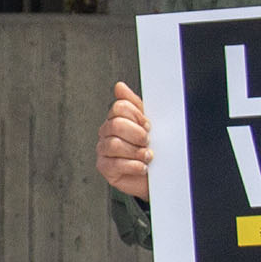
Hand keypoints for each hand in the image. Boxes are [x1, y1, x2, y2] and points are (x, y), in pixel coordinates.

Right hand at [96, 81, 152, 197]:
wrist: (157, 175)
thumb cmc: (151, 147)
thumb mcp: (147, 123)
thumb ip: (134, 104)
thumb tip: (119, 86)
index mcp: (116, 118)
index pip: (119, 107)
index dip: (137, 116)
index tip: (148, 125)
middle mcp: (106, 132)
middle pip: (116, 125)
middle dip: (137, 134)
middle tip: (147, 141)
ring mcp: (103, 150)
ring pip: (114, 144)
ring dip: (136, 152)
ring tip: (147, 156)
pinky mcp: (104, 168)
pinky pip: (115, 164)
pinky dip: (133, 166)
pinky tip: (142, 167)